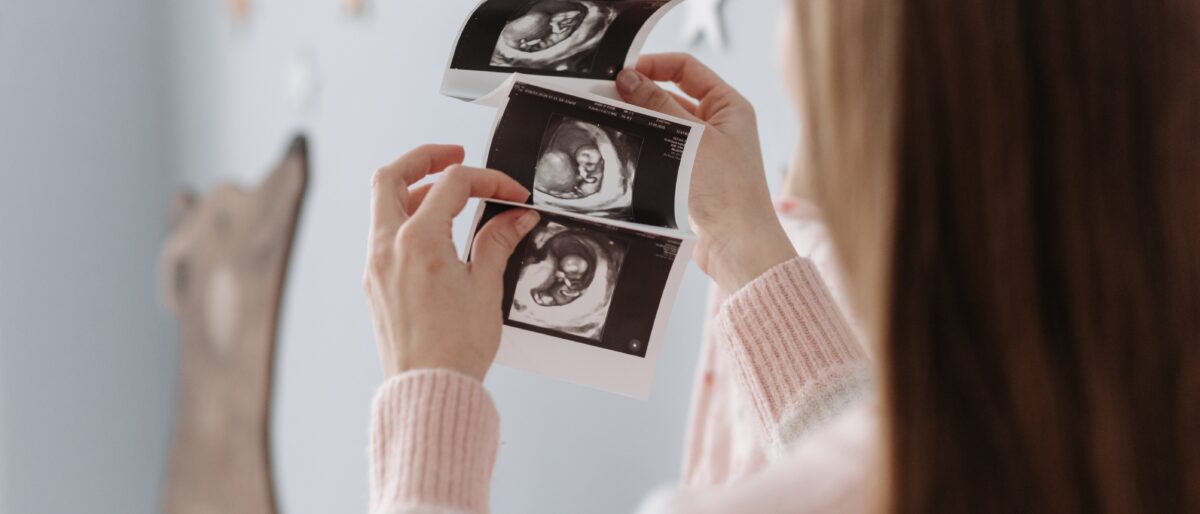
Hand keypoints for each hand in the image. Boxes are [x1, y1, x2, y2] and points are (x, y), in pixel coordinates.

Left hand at [363, 144, 540, 379]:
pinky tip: (435, 234)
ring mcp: (376, 265)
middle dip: (424, 159)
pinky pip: (383, 235)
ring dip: (414, 190)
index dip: (488, 181)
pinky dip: (406, 220)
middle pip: (392, 176)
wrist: (429, 389)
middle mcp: (388, 248)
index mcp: (418, 241)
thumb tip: (514, 216)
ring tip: (448, 197)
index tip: (512, 194)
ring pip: (383, 205)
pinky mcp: (375, 284)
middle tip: (455, 156)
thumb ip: (497, 242)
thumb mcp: (485, 286)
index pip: (452, 185)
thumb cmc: (455, 347)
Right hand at [616, 53, 797, 292]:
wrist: (738, 246)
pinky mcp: (691, 176)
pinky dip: (644, 147)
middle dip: (640, 94)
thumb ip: (658, 106)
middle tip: (607, 97)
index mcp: (729, 106)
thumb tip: (629, 78)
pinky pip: (662, 152)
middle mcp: (719, 125)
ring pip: (664, 125)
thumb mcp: (690, 139)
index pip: (687, 68)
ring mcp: (705, 151)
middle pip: (672, 95)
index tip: (622, 72)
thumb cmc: (728, 191)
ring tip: (611, 121)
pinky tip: (624, 148)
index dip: (654, 65)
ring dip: (640, 122)